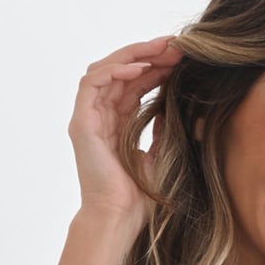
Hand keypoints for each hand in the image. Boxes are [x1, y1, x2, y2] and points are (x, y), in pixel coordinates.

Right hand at [69, 36, 182, 237]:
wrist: (120, 218)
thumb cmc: (139, 197)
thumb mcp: (160, 155)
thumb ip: (162, 130)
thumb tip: (172, 107)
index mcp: (117, 124)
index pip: (135, 84)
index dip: (157, 67)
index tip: (182, 58)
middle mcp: (100, 116)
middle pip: (122, 72)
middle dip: (149, 54)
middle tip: (176, 46)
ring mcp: (89, 118)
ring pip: (106, 70)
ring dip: (134, 56)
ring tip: (161, 50)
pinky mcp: (81, 123)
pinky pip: (93, 83)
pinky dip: (115, 71)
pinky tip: (140, 69)